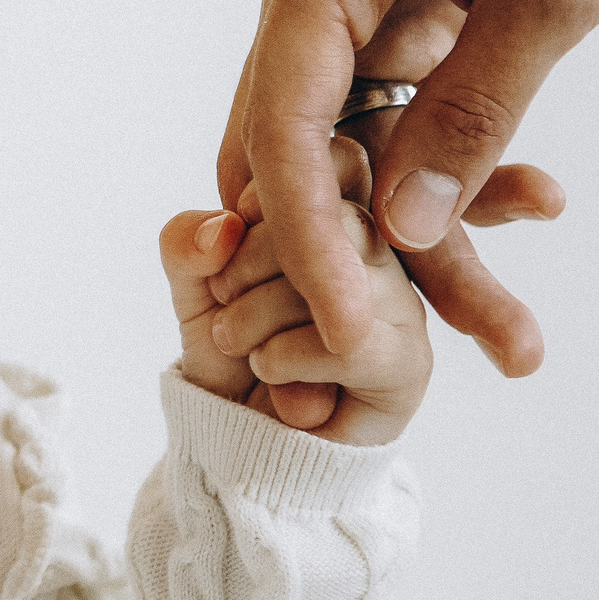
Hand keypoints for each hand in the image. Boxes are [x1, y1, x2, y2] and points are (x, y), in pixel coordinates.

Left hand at [164, 138, 430, 445]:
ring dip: (257, 313)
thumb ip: (189, 244)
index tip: (233, 232)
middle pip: (327, 211)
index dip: (268, 196)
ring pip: (334, 273)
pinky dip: (284, 357)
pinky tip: (272, 374)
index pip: (332, 160)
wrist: (236, 439)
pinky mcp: (409, 361)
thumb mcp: (192, 286)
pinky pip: (348, 339)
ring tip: (241, 342)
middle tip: (224, 298)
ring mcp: (401, 301)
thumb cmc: (230, 350)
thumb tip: (221, 229)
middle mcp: (381, 247)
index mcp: (337, 211)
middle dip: (249, 260)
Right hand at [218, 0, 598, 376]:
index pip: (284, 127)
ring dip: (414, 235)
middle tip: (400, 356)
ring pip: (352, 148)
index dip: (309, 240)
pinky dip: (445, 177)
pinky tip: (516, 224)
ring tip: (505, 331)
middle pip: (296, 152)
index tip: (355, 330)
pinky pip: (399, 117)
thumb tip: (405, 232)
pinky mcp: (405, 11)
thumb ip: (473, 110)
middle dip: (347, 259)